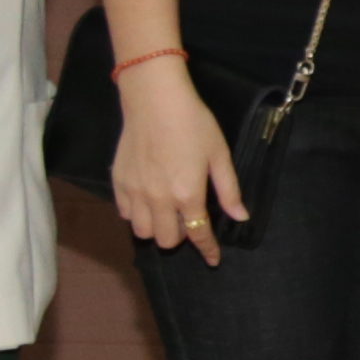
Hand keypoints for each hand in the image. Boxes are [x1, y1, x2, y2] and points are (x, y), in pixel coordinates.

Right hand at [112, 59, 246, 263]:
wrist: (155, 100)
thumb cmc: (193, 123)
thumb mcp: (219, 155)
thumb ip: (229, 190)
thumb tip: (241, 217)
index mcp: (187, 194)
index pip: (198, 234)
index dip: (208, 250)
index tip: (213, 259)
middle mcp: (158, 199)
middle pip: (167, 240)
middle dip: (181, 237)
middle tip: (188, 220)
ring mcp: (135, 192)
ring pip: (142, 232)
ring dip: (156, 228)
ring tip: (166, 213)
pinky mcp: (119, 182)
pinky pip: (125, 214)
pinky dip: (137, 214)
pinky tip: (147, 201)